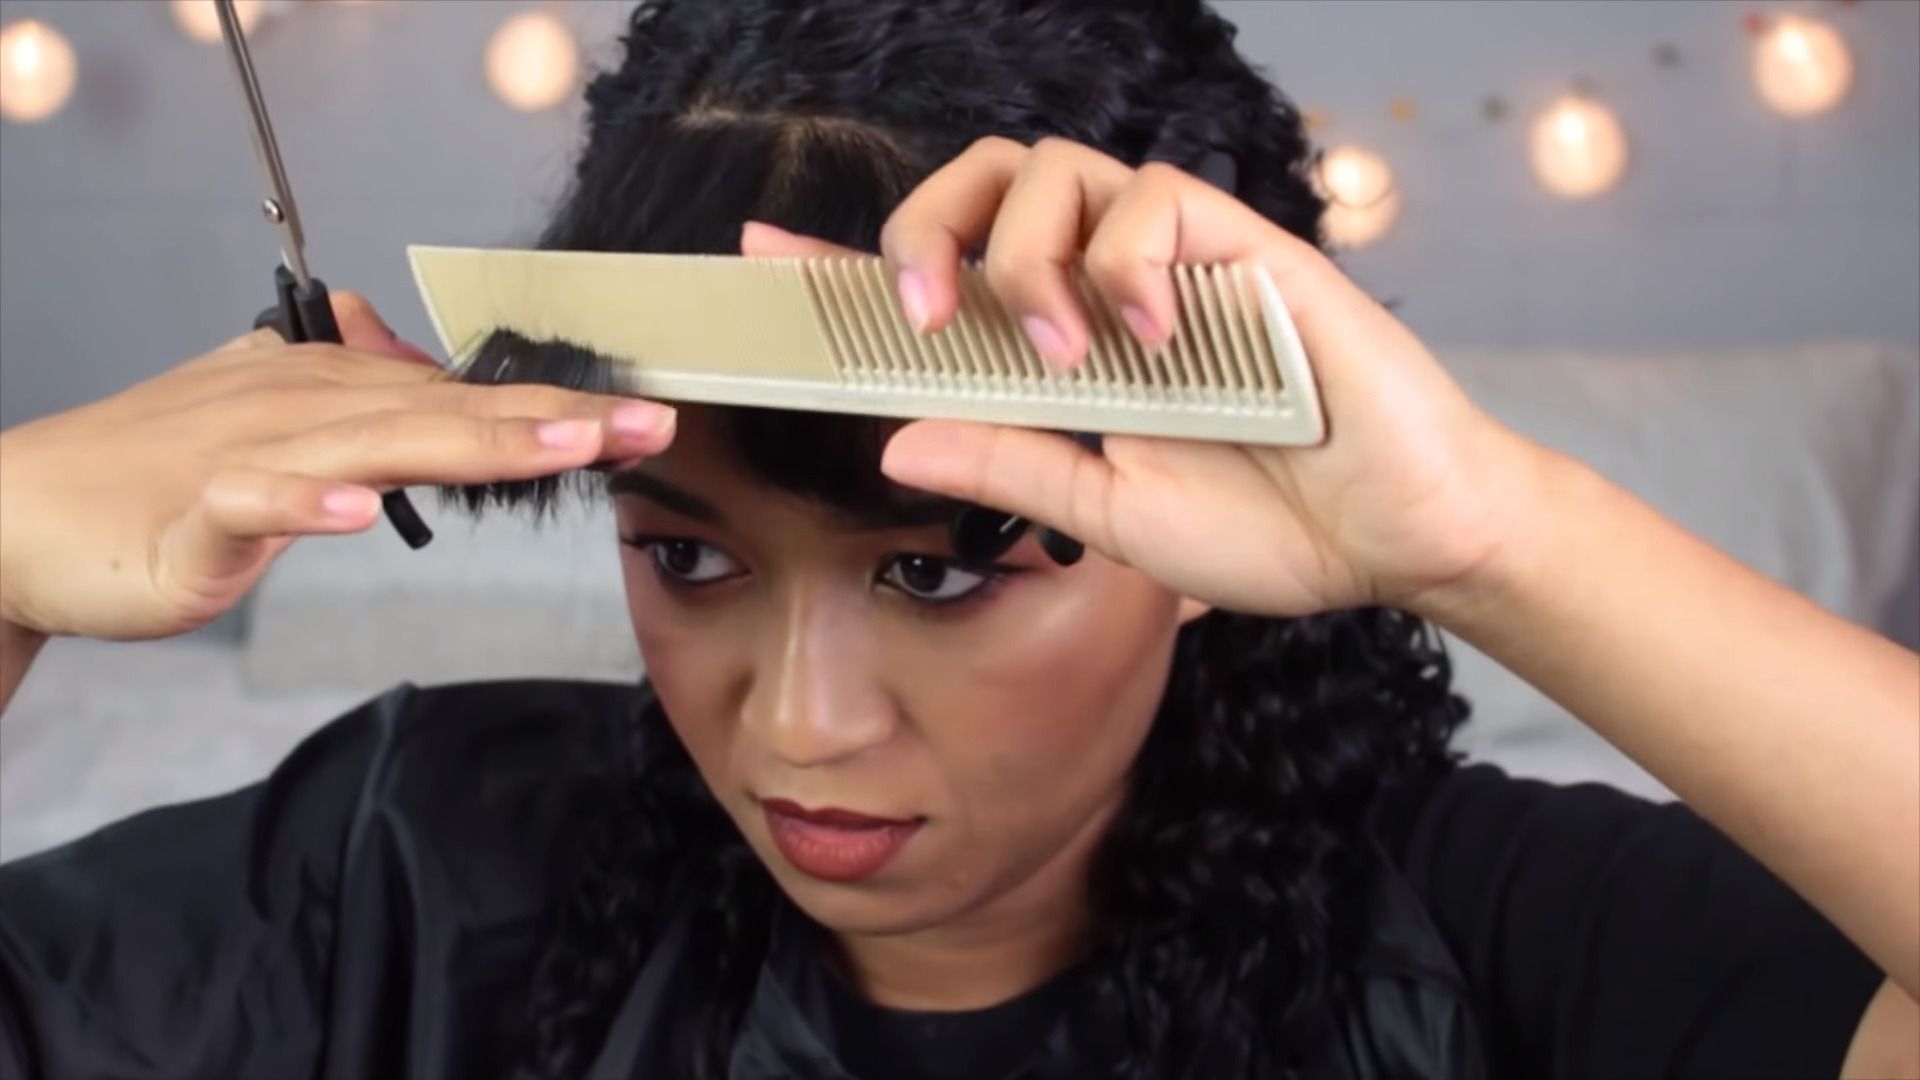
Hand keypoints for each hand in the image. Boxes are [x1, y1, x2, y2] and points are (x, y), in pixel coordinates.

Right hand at [0, 293, 675, 640]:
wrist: (21, 511)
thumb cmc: (156, 473)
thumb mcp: (278, 428)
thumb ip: (360, 403)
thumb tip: (423, 369)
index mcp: (334, 396)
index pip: (463, 399)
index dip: (555, 407)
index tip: (646, 418)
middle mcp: (304, 411)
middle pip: (444, 413)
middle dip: (552, 418)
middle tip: (646, 424)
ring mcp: (248, 458)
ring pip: (374, 444)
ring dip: (470, 443)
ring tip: (557, 445)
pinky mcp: (190, 515)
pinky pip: (252, 503)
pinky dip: (300, 506)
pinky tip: (354, 511)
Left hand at [744, 137, 1545, 617]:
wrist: (1399, 539)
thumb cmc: (1271, 525)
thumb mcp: (1111, 517)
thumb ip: (1011, 469)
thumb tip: (893, 438)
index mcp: (1063, 349)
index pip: (942, 283)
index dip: (849, 266)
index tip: (766, 259)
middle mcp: (1106, 288)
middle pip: (986, 180)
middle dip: (928, 228)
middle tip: (926, 314)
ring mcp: (1175, 263)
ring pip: (1059, 167)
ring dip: (1028, 253)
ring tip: (1058, 352)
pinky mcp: (1247, 249)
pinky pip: (1158, 199)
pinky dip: (1126, 262)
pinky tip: (1146, 339)